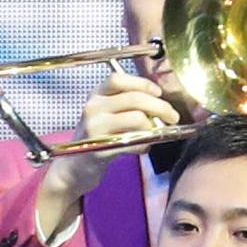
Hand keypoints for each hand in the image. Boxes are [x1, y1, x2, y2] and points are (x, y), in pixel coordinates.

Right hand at [39, 71, 182, 226]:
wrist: (74, 167)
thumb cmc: (97, 138)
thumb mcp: (105, 113)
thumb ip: (126, 103)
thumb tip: (159, 100)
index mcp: (95, 96)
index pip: (119, 79)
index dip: (142, 83)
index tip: (158, 93)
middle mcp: (92, 108)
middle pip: (134, 98)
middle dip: (160, 107)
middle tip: (172, 117)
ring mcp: (94, 128)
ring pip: (136, 118)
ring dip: (153, 127)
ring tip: (156, 134)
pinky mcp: (99, 148)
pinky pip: (132, 141)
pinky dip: (144, 145)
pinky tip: (143, 148)